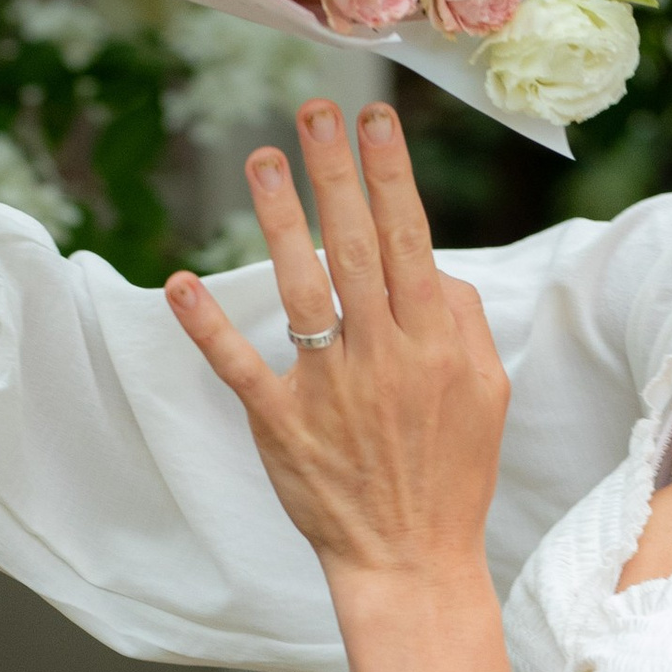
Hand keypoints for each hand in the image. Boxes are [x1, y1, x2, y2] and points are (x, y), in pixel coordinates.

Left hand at [165, 95, 507, 590]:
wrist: (412, 560)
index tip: (374, 121)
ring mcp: (330, 389)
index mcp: (435, 342)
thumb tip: (433, 265)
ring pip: (302, 290)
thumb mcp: (488, 393)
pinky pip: (241, 367)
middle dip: (337, 174)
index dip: (391, 176)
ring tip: (262, 161)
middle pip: (356, 247)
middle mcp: (384, 355)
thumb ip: (465, 321)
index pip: (409, 240)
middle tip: (315, 112)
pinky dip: (209, 327)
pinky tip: (183, 283)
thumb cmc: (453, 473)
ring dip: (279, 222)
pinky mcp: (284, 425)